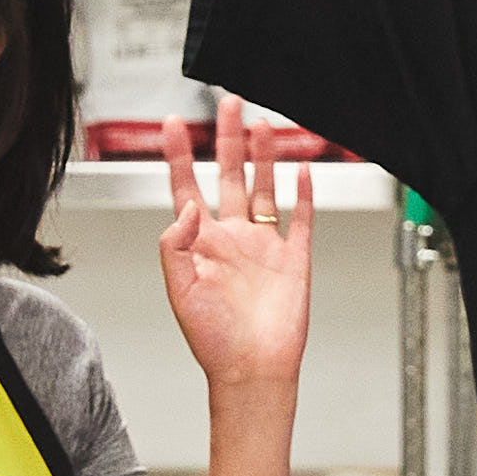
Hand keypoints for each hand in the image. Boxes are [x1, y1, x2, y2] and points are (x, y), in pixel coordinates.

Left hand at [158, 102, 313, 396]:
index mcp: (200, 245)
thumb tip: (186, 206)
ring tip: (261, 125)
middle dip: (226, 140)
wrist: (253, 369)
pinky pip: (301, 218)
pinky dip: (303, 193)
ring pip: (264, 188)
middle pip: (227, 175)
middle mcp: (232, 239)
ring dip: (263, 157)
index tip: (173, 126)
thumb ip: (175, 245)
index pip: (184, 188)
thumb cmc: (214, 342)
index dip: (177, 156)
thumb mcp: (180, 291)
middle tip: (228, 105)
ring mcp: (264, 246)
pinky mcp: (294, 259)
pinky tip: (302, 169)